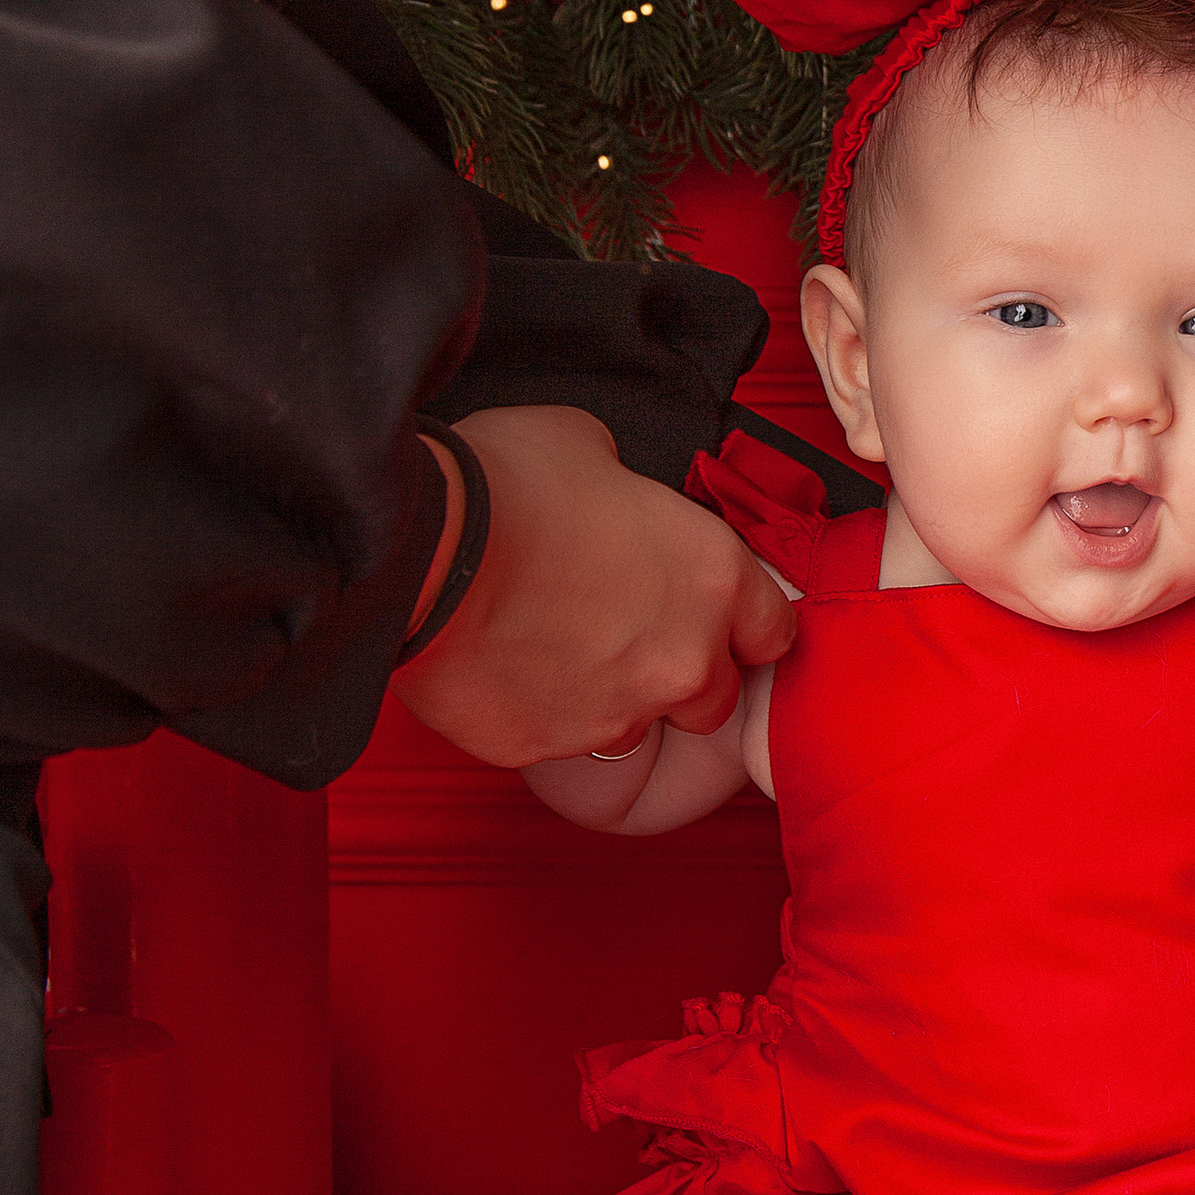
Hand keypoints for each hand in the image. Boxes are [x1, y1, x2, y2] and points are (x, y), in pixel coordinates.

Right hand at [394, 405, 794, 767]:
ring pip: (634, 725)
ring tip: (550, 650)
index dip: (746, 628)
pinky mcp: (548, 747)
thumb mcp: (589, 446)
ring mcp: (617, 713)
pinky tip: (500, 667)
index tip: (720, 622)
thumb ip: (627, 484)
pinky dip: (538, 713)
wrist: (420, 550)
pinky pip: (556, 740)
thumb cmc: (507, 486)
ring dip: (608, 698)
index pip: (774, 632)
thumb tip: (613, 490)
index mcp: (711, 577)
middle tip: (622, 635)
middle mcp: (683, 659)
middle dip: (680, 676)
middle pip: (715, 698)